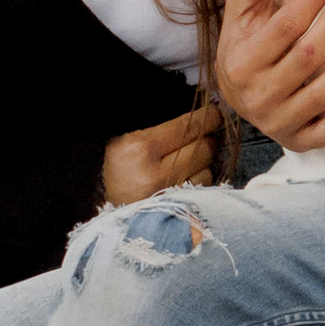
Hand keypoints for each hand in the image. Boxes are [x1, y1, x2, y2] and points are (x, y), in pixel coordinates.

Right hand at [100, 104, 218, 204]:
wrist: (109, 211)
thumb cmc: (118, 171)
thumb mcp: (129, 141)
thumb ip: (161, 128)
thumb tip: (199, 113)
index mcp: (139, 149)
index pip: (187, 127)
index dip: (208, 117)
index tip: (215, 113)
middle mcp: (154, 175)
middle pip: (203, 149)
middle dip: (208, 139)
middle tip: (206, 134)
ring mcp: (167, 197)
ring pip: (207, 171)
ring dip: (206, 163)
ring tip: (193, 159)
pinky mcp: (177, 211)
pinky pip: (203, 190)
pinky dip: (201, 181)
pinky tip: (189, 177)